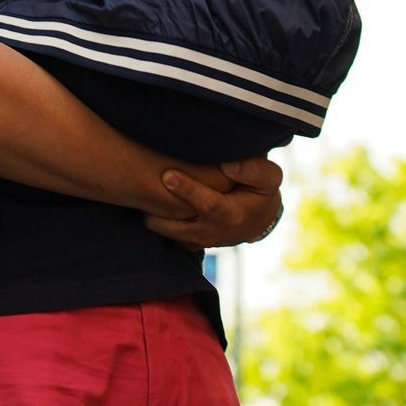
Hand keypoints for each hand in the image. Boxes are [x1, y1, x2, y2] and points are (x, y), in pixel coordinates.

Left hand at [144, 154, 283, 247]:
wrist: (259, 219)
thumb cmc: (261, 191)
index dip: (187, 190)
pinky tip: (144, 202)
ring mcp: (199, 240)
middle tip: (142, 187)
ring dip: (152, 217)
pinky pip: (167, 236)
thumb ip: (253, 170)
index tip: (168, 175)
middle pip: (178, 226)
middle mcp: (212, 232)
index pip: (207, 205)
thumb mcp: (268, 178)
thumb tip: (228, 164)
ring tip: (137, 194)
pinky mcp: (189, 241)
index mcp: (232, 215)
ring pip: (168, 233)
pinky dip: (156, 221)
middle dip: (159, 210)